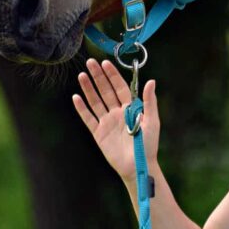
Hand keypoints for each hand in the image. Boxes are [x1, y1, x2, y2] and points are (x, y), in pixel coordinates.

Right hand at [72, 58, 159, 183]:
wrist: (137, 166)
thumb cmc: (148, 144)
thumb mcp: (152, 121)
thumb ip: (150, 101)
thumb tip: (151, 81)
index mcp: (130, 108)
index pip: (120, 87)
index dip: (112, 75)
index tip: (105, 63)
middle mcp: (117, 112)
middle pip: (106, 90)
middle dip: (98, 77)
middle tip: (90, 63)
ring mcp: (107, 122)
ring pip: (95, 101)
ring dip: (88, 88)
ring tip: (81, 75)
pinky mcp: (98, 133)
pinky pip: (88, 118)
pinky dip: (82, 108)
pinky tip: (76, 97)